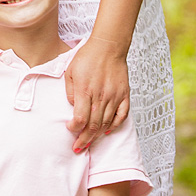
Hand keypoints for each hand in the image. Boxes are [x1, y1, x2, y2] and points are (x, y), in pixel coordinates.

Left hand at [64, 36, 129, 151]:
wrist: (108, 46)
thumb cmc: (87, 57)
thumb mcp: (70, 71)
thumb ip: (70, 91)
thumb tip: (74, 107)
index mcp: (86, 90)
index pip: (81, 118)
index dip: (75, 129)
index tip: (70, 129)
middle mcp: (101, 96)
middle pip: (93, 125)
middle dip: (84, 140)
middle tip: (78, 148)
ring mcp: (114, 97)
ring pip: (106, 123)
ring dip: (97, 135)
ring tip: (89, 143)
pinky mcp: (124, 95)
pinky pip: (121, 115)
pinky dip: (115, 126)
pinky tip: (107, 131)